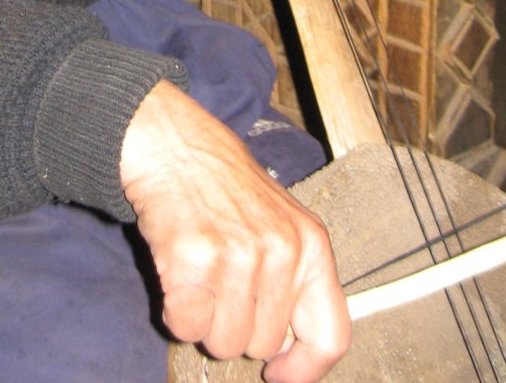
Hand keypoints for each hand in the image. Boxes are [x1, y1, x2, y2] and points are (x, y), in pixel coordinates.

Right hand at [121, 81, 350, 380]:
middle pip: (263, 346)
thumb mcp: (281, 224)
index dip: (305, 370)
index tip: (278, 375)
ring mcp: (239, 255)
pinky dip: (176, 312)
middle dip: (237, 326)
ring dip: (205, 320)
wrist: (174, 145)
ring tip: (201, 274)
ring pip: (224, 343)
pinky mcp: (195, 259)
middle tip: (221, 283)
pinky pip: (186, 327)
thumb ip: (295, 282)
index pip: (331, 336)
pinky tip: (178, 274)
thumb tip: (292, 353)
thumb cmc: (224, 189)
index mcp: (312, 244)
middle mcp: (282, 251)